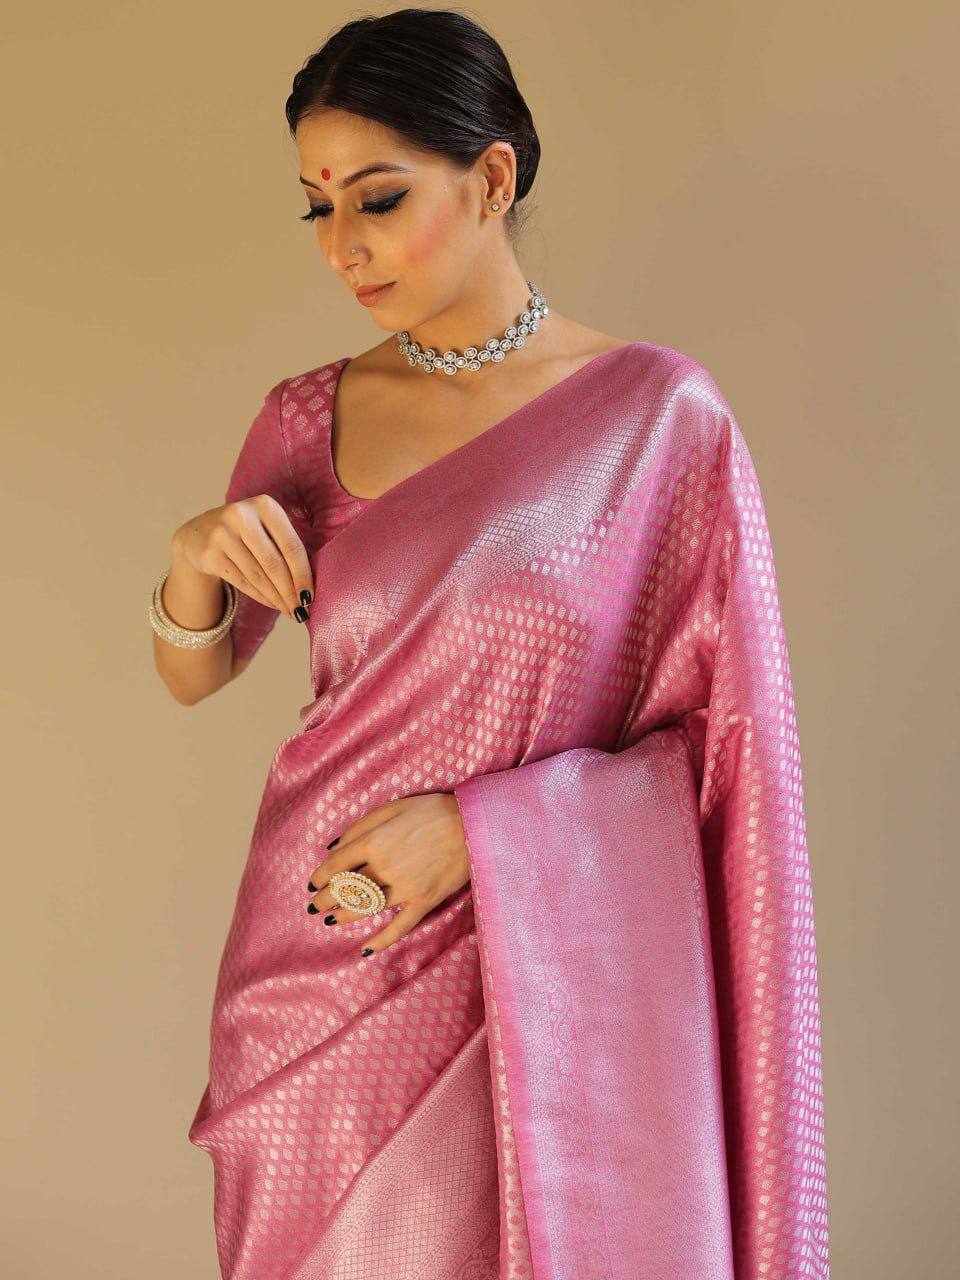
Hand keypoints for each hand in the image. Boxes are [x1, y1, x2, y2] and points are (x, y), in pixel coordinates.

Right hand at [171, 496, 313, 620]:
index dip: (303, 574)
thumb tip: (308, 587)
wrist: (198, 534)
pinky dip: (260, 596)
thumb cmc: (245, 533)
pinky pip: (242, 581)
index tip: (310, 596)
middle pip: (274, 563)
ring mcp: (222, 534)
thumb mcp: (265, 527)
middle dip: (290, 592)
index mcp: (265, 505)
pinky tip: (272, 604)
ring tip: (289, 611)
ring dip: (276, 598)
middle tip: (301, 611)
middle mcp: (241, 516)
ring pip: (257, 576)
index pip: (291, 545)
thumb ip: (285, 547)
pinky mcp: (209, 554)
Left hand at [306, 793, 470, 954]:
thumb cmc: (432, 810)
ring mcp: (405, 887)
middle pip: (346, 889)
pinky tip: (366, 948)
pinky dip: (382, 940)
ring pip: (366, 908)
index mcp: (374, 841)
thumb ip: (360, 825)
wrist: (473, 824)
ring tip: (332, 921)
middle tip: (315, 907)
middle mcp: (384, 867)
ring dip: (345, 916)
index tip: (312, 884)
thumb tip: (333, 846)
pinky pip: (399, 926)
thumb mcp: (392, 807)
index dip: (320, 876)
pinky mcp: (424, 901)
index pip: (336, 865)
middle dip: (326, 900)